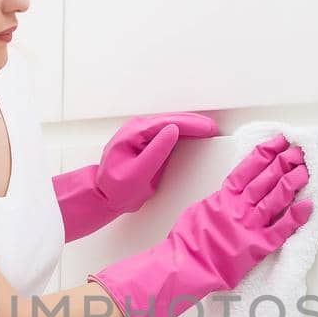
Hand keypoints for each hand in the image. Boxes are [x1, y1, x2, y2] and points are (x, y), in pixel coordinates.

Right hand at [88, 133, 312, 316]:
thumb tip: (227, 196)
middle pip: (266, 179)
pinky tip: (308, 206)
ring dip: (292, 183)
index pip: (249, 168)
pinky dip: (295, 218)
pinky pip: (281, 230)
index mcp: (223, 197)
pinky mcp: (258, 247)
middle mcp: (239, 208)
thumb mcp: (199, 211)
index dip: (266, 153)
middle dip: (284, 163)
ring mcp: (249, 226)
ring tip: (305, 171)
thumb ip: (218, 202)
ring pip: (276, 199)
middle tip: (297, 152)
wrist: (184, 266)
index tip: (279, 143)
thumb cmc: (187, 243)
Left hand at [94, 112, 218, 213]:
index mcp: (134, 133)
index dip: (191, 124)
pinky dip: (181, 133)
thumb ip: (156, 151)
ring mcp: (140, 134)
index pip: (168, 123)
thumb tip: (173, 130)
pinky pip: (165, 132)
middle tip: (212, 128)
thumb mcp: (138, 172)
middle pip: (171, 120)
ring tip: (207, 129)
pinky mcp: (145, 142)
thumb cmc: (117, 188)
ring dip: (189, 126)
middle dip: (193, 123)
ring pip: (169, 124)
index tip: (208, 128)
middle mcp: (137, 129)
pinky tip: (193, 134)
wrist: (104, 196)